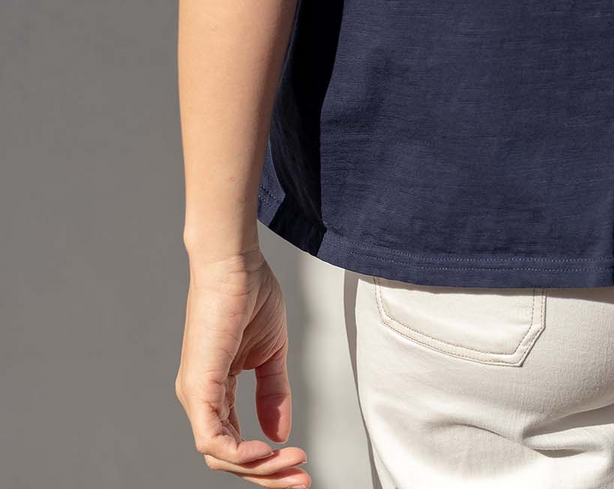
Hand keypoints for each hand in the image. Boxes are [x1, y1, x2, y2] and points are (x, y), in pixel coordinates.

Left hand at [175, 247, 310, 484]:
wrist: (235, 262)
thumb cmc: (249, 294)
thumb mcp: (270, 352)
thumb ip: (273, 392)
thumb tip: (280, 433)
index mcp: (215, 391)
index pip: (237, 443)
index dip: (268, 461)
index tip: (301, 463)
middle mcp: (200, 399)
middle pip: (229, 459)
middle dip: (268, 475)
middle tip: (302, 480)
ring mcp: (195, 396)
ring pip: (221, 456)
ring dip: (260, 466)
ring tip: (293, 462)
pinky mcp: (197, 388)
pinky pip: (212, 439)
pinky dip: (240, 453)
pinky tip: (267, 450)